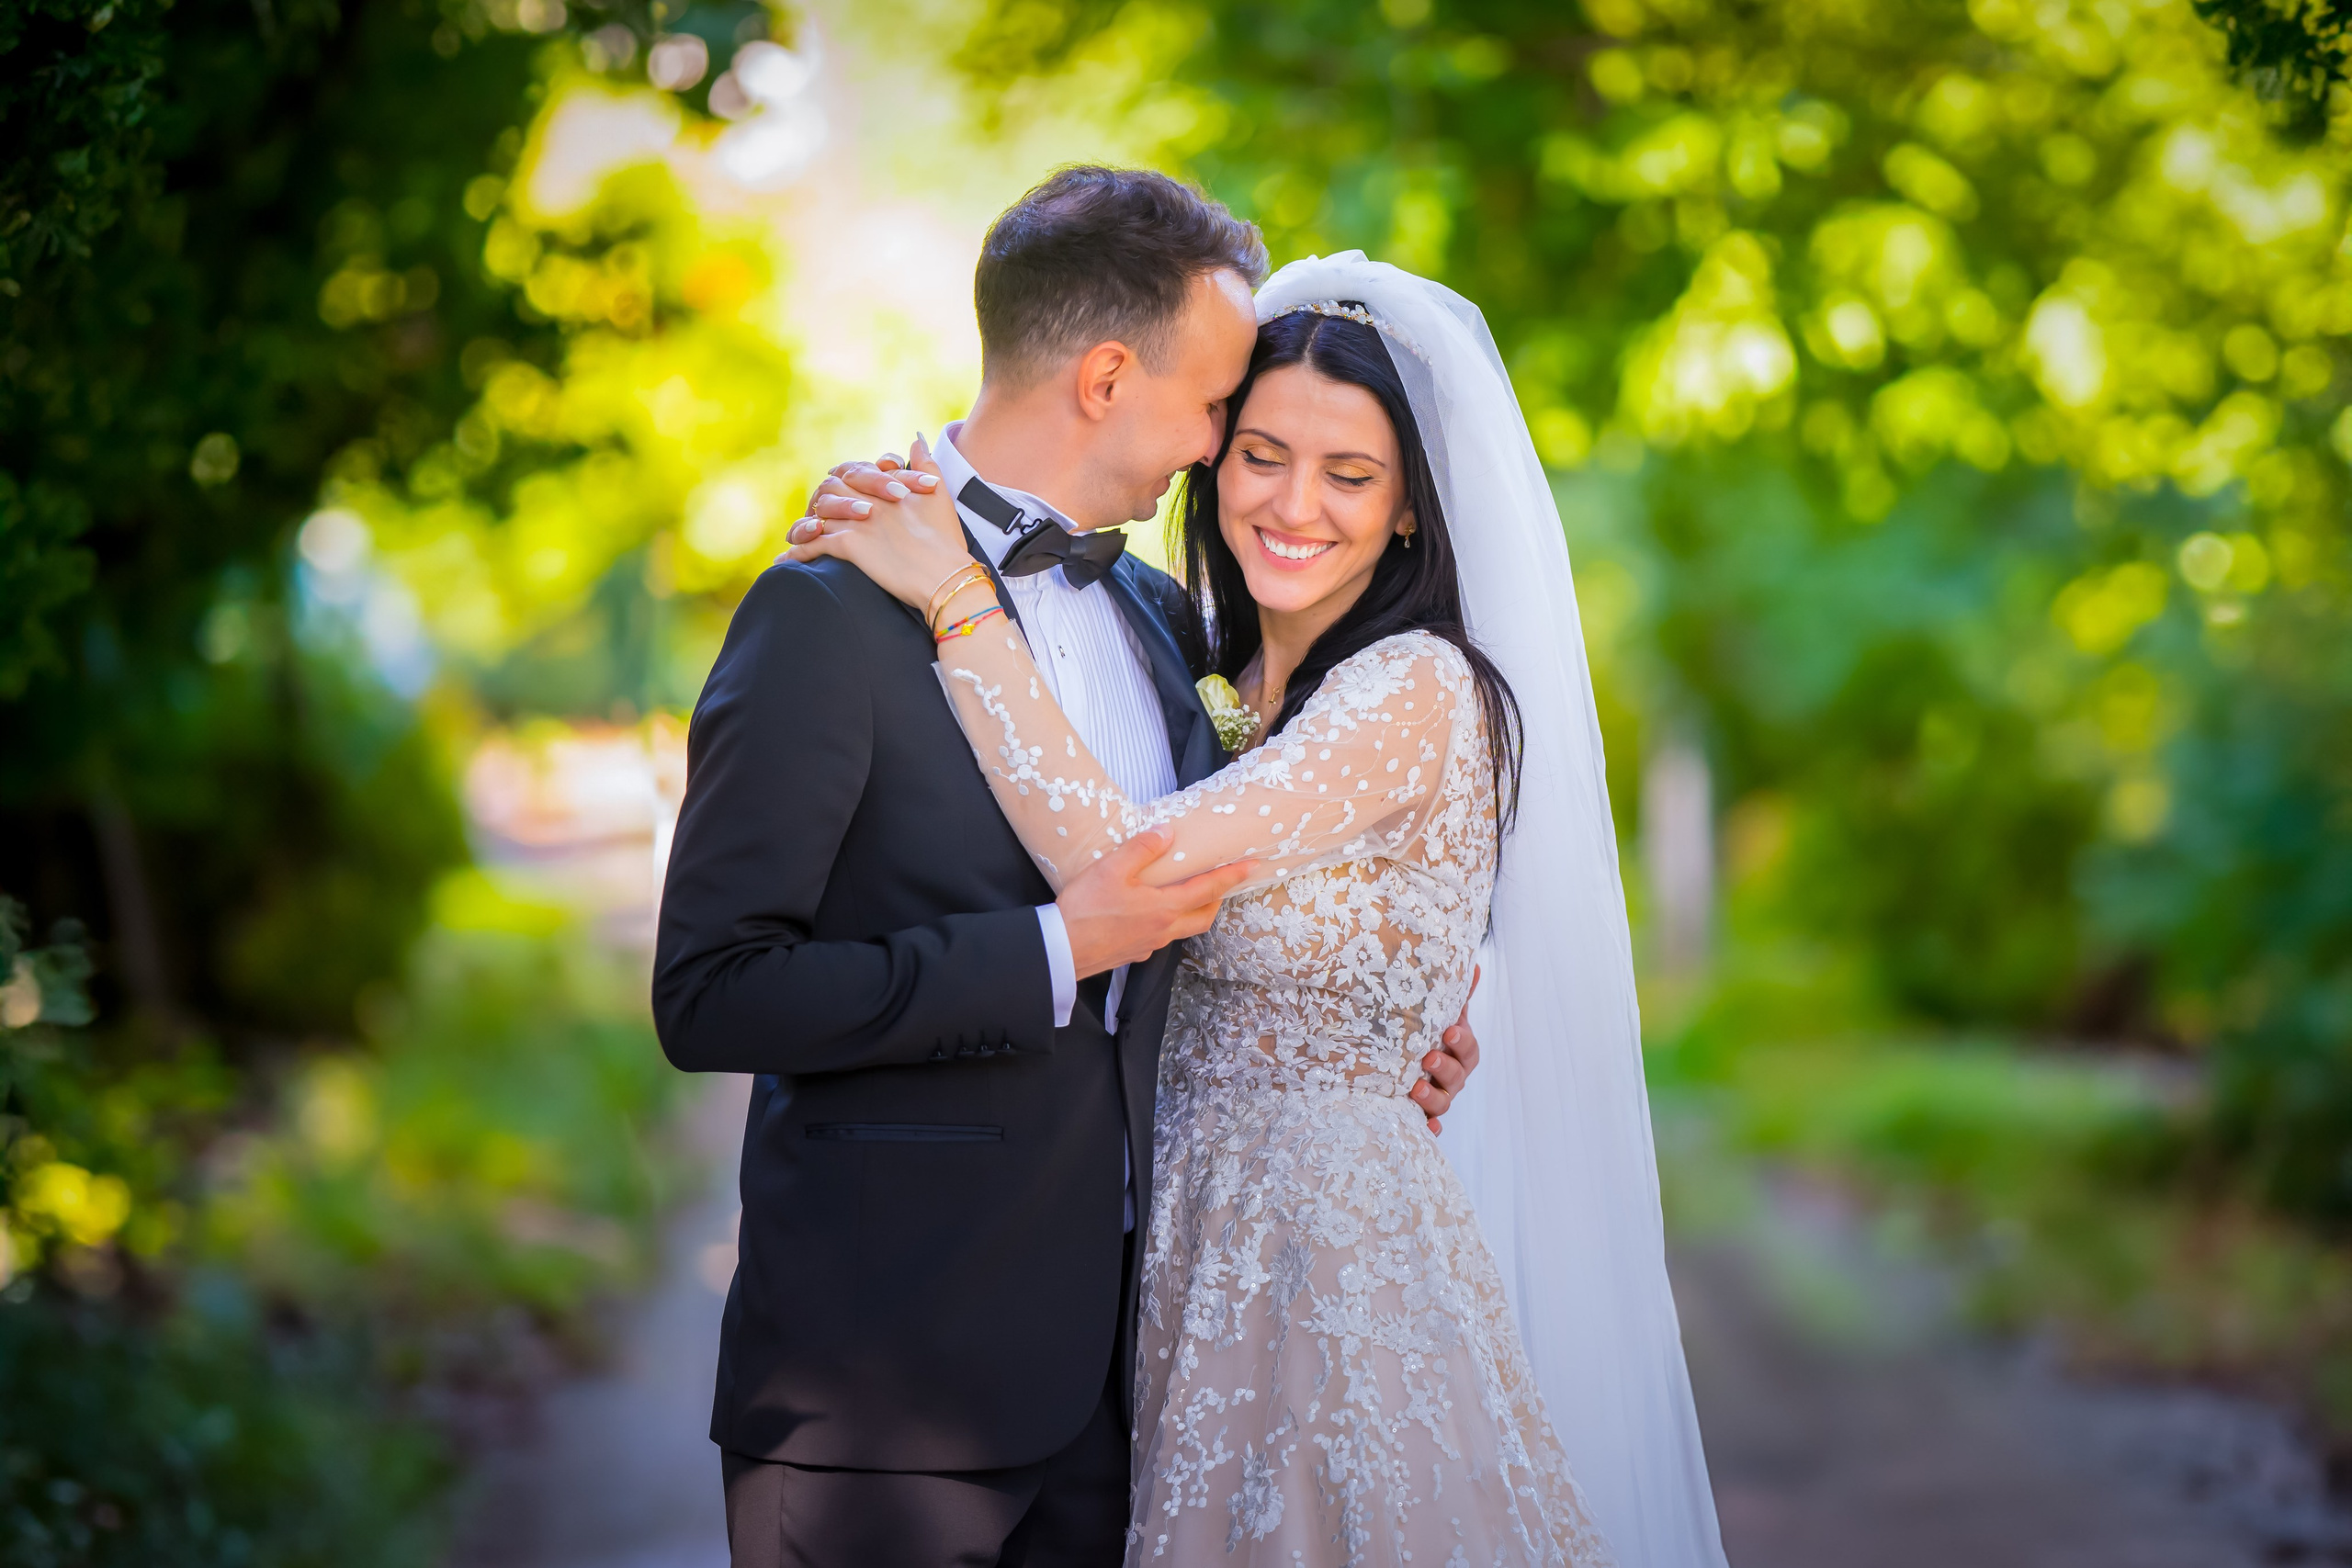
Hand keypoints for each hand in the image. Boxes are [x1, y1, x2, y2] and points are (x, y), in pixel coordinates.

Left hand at [783, 436, 973, 612]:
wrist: (945, 573)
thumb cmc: (945, 539)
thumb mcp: (939, 494)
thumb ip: (926, 463)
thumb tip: (916, 439)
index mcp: (886, 485)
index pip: (853, 472)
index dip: (842, 478)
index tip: (837, 485)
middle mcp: (868, 498)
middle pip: (830, 488)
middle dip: (820, 500)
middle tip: (814, 513)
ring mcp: (856, 520)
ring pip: (818, 514)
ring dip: (804, 525)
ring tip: (796, 536)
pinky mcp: (849, 545)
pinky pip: (811, 545)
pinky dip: (795, 553)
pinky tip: (784, 562)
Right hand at [1057, 830, 1256, 976]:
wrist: (1061, 951)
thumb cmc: (1085, 910)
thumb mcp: (1112, 869)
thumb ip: (1142, 849)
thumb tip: (1167, 833)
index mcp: (1164, 907)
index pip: (1209, 889)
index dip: (1232, 876)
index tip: (1253, 866)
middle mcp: (1163, 929)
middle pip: (1203, 916)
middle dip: (1218, 899)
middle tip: (1222, 883)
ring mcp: (1149, 945)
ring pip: (1182, 928)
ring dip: (1192, 911)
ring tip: (1187, 894)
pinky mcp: (1133, 953)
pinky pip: (1160, 937)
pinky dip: (1167, 922)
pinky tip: (1150, 913)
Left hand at [1412, 964, 1480, 1134]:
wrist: (1393, 1062)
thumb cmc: (1421, 1036)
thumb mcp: (1436, 1015)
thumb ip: (1454, 994)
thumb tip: (1473, 964)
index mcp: (1456, 1053)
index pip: (1469, 1049)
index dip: (1462, 1041)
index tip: (1448, 1031)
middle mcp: (1450, 1078)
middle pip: (1458, 1077)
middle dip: (1445, 1069)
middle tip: (1428, 1058)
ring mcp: (1436, 1098)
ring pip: (1443, 1103)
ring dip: (1433, 1098)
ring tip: (1415, 1088)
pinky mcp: (1420, 1117)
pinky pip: (1428, 1127)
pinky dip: (1428, 1129)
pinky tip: (1426, 1128)